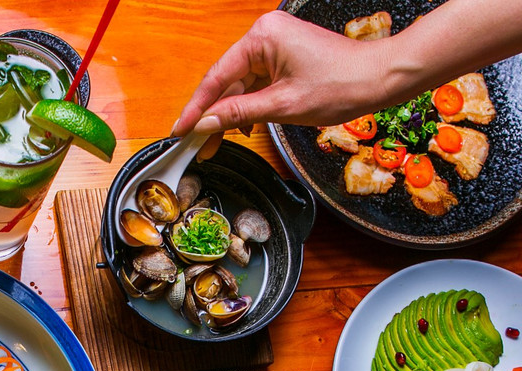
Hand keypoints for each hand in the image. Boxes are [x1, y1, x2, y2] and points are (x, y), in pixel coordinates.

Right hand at [171, 11, 394, 135]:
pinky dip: (247, 106)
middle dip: (212, 115)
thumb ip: (238, 114)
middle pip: (226, 81)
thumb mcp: (282, 106)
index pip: (216, 77)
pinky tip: (243, 128)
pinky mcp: (284, 57)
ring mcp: (275, 45)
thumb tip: (206, 123)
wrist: (381, 78)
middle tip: (196, 144)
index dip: (196, 108)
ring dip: (230, 114)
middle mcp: (265, 35)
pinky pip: (255, 83)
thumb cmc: (342, 84)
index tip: (180, 130)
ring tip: (215, 142)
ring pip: (239, 85)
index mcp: (262, 37)